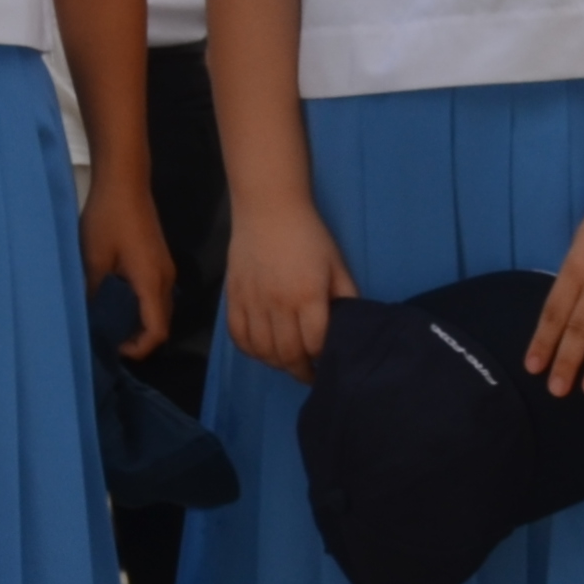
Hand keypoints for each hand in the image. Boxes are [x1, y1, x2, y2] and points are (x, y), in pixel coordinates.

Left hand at [80, 169, 173, 359]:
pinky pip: (155, 294)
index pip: (157, 330)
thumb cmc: (107, 219)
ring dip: (140, 322)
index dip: (139, 348)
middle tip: (109, 342)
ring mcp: (165, 268)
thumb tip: (87, 318)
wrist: (124, 182)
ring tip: (110, 325)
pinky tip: (117, 303)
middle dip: (139, 339)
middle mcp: (165, 278)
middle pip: (162, 323)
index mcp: (151, 282)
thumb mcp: (93, 259)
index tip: (115, 350)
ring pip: (159, 308)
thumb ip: (93, 292)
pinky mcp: (158, 259)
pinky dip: (141, 306)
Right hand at [222, 196, 357, 379]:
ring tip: (288, 362)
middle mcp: (278, 304)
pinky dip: (251, 350)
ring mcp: (252, 302)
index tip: (329, 363)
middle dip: (302, 371)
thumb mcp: (337, 265)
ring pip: (262, 351)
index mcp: (308, 296)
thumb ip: (346, 298)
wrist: (268, 209)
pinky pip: (238, 337)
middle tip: (310, 373)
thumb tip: (350, 329)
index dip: (323, 359)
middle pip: (288, 355)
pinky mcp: (233, 297)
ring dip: (277, 364)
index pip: (316, 345)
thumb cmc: (309, 237)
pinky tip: (262, 349)